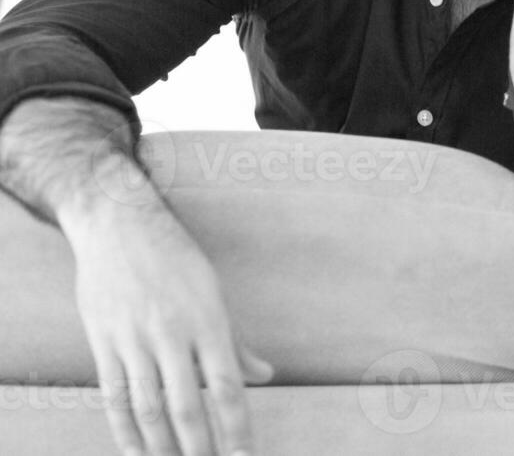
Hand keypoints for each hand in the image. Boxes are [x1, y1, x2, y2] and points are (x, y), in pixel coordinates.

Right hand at [67, 201, 272, 455]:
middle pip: (187, 405)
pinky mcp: (103, 341)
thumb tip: (265, 375)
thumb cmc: (175, 258)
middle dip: (200, 447)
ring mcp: (134, 339)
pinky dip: (124, 428)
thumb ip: (235, 342)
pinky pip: (114, 395)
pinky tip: (136, 450)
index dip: (236, 428)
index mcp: (208, 320)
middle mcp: (172, 333)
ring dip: (162, 446)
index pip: (226, 387)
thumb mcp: (214, 292)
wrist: (118, 225)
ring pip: (148, 407)